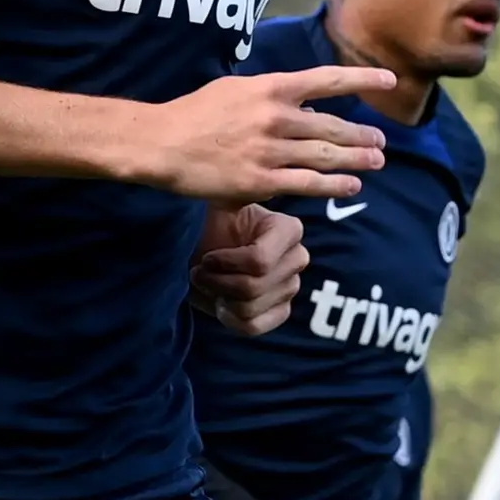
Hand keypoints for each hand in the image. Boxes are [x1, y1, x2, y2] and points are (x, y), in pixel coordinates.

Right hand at [128, 65, 392, 203]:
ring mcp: (270, 150)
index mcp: (271, 88)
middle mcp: (276, 117)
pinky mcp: (260, 181)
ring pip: (325, 155)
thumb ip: (270, 94)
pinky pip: (307, 183)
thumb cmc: (195, 114)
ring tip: (377, 161)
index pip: (327, 80)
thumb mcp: (235, 89)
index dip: (362, 80)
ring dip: (356, 159)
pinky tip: (352, 185)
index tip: (389, 81)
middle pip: (332, 125)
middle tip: (380, 140)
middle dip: (361, 134)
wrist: (163, 143)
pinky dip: (334, 184)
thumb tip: (300, 102)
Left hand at [190, 203, 306, 333]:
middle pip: (252, 288)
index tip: (207, 256)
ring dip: (219, 298)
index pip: (259, 262)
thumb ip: (232, 190)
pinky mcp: (281, 310)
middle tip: (201, 271)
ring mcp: (291, 286)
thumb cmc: (207, 224)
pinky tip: (221, 302)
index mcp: (288, 229)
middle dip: (217, 282)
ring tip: (209, 283)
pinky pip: (254, 326)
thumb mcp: (217, 202)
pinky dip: (230, 318)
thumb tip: (242, 172)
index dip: (224, 265)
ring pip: (249, 309)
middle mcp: (298, 257)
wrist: (202, 248)